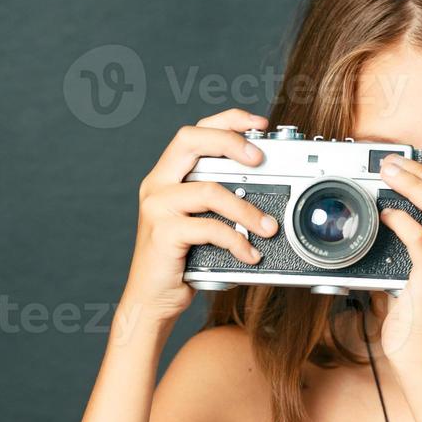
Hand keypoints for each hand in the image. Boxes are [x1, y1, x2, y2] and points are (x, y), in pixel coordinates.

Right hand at [120, 109, 280, 323]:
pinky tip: (250, 254)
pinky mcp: (162, 234)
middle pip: (191, 140)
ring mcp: (156, 208)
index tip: (258, 125)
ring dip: (247, 209)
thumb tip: (269, 195)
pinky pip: (208, 228)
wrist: (151, 300)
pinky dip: (236, 241)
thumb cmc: (181, 262)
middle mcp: (157, 185)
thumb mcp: (202, 224)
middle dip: (230, 142)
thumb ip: (221, 204)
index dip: (227, 121)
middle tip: (260, 159)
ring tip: (269, 227)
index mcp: (166, 176)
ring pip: (209, 190)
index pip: (195, 131)